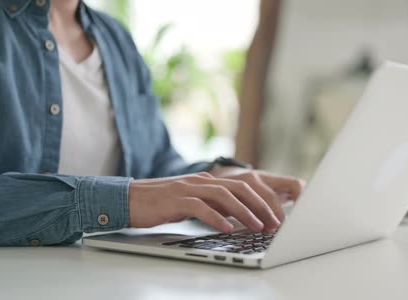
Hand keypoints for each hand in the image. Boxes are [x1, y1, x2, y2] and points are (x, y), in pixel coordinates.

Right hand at [128, 171, 303, 232]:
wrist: (130, 198)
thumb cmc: (163, 203)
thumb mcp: (195, 201)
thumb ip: (216, 204)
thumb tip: (241, 214)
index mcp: (209, 180)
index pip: (244, 186)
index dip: (264, 200)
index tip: (277, 217)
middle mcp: (203, 180)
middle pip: (240, 188)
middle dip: (261, 206)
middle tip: (274, 223)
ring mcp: (189, 188)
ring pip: (225, 196)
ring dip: (245, 212)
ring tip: (258, 226)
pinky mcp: (176, 200)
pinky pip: (200, 207)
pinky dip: (216, 218)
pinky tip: (227, 228)